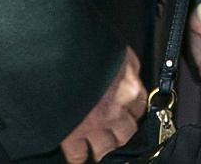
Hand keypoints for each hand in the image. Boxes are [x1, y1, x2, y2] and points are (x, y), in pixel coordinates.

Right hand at [58, 46, 143, 162]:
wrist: (61, 52)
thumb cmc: (88, 47)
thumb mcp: (118, 50)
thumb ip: (127, 63)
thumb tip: (130, 70)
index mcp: (129, 87)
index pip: (139, 107)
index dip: (132, 111)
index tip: (129, 113)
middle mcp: (115, 110)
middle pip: (127, 133)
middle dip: (122, 135)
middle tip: (117, 136)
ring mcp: (94, 124)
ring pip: (106, 149)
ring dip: (104, 149)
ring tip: (101, 150)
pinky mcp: (72, 134)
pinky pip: (78, 155)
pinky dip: (79, 157)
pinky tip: (79, 156)